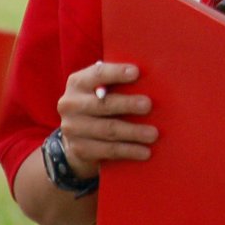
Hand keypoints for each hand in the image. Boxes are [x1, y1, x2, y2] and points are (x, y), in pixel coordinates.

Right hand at [55, 60, 154, 177]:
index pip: (97, 74)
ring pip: (108, 130)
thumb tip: (152, 78)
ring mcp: (72, 128)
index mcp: (78, 82)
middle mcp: (70, 104)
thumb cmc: (101, 101)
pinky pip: (108, 150)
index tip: (136, 72)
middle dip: (127, 104)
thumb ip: (118, 81)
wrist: (78, 133)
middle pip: (103, 104)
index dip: (116, 73)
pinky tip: (145, 151)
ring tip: (153, 134)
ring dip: (133, 132)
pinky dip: (129, 151)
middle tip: (148, 105)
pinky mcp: (80, 149)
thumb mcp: (103, 87)